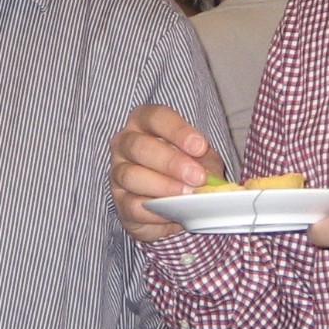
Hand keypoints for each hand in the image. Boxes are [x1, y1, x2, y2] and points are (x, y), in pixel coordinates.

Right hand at [111, 105, 228, 243]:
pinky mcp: (119, 202)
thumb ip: (205, 163)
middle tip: (197, 176)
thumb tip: (210, 177)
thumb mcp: (201, 160)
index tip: (200, 146)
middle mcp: (125, 143)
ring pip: (131, 175)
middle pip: (139, 146)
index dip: (177, 130)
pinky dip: (155, 211)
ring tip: (187, 194)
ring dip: (163, 186)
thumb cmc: (185, 171)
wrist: (174, 205)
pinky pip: (132, 205)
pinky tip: (173, 212)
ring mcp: (117, 172)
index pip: (155, 117)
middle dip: (171, 162)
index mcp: (144, 122)